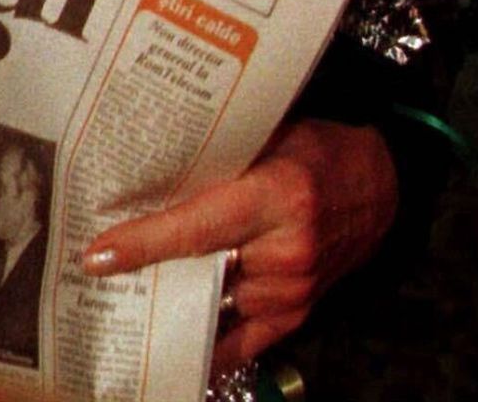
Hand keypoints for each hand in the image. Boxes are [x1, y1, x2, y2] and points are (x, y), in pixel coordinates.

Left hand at [79, 119, 397, 367]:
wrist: (381, 184)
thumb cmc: (318, 150)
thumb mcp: (270, 137)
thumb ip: (219, 160)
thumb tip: (148, 174)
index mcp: (278, 196)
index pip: (198, 227)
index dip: (144, 243)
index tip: (97, 255)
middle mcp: (287, 250)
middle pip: (198, 269)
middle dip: (149, 268)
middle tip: (99, 267)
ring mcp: (294, 289)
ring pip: (213, 301)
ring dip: (176, 292)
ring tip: (135, 282)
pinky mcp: (298, 313)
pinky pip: (242, 341)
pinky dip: (207, 341)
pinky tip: (173, 341)